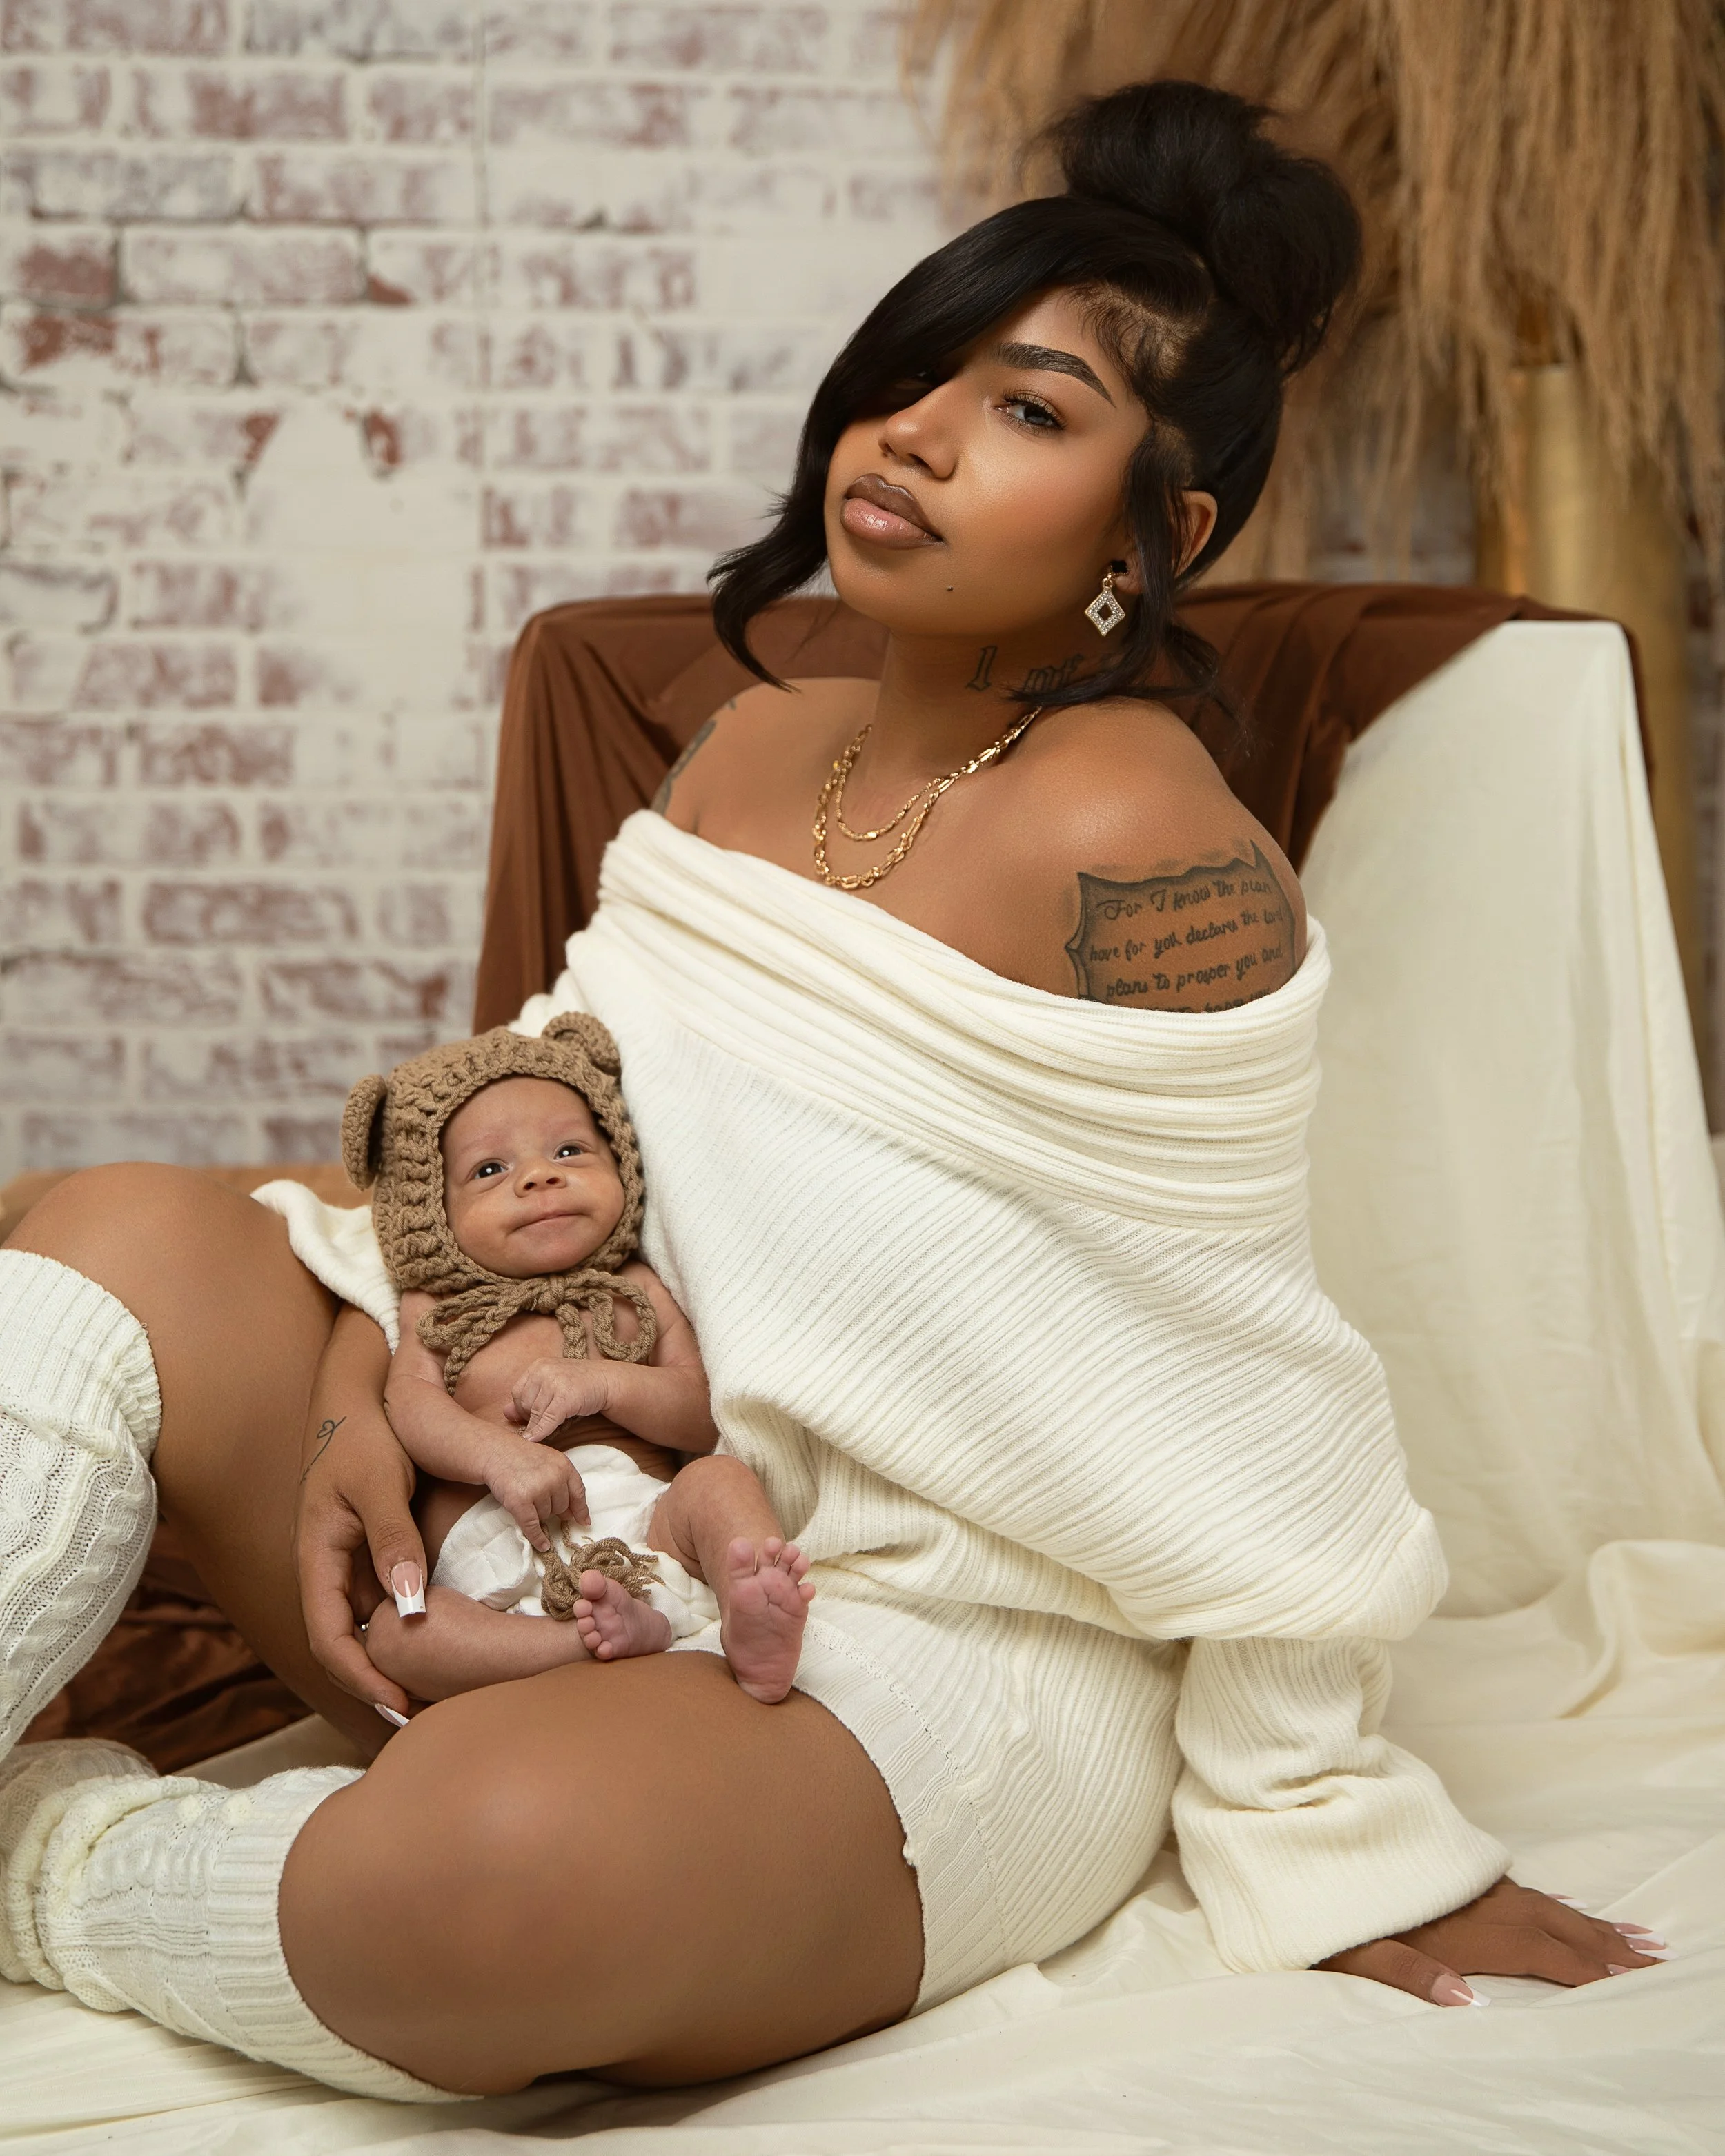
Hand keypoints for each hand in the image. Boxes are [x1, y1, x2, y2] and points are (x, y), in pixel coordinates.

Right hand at [294, 1358, 427, 1723]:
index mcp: (318, 1558)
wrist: (357, 1395)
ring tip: (438, 1687)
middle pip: (346, 1641)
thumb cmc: (364, 1435)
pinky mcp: (370, 1546)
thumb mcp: (379, 1485)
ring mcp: (349, 1558)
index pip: (330, 1638)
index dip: (361, 1677)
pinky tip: (441, 1634)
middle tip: (423, 1713)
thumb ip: (394, 1541)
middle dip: (378, 1680)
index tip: (398, 1704)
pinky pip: (385, 1595)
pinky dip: (407, 1619)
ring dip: (394, 1655)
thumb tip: (409, 1607)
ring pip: (367, 1621)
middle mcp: (329, 1567)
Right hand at [485, 1436, 589, 1550]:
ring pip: (546, 1516)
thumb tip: (574, 1515)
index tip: (583, 1521)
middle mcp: (554, 1478)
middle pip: (561, 1507)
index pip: (578, 1493)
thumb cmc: (523, 1457)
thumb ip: (563, 1483)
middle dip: (551, 1507)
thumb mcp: (549, 1462)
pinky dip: (538, 1538)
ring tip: (526, 1496)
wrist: (496, 1452)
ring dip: (537, 1513)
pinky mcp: (520, 1502)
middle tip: (536, 1495)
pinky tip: (543, 1545)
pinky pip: (533, 1527)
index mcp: (564, 1466)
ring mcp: (537, 1490)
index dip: (580, 1510)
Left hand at [508, 1356, 613, 1442]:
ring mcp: (556, 1382)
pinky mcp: (566, 1397)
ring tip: (549, 1426)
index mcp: (538, 1365)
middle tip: (543, 1421)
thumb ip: (527, 1397)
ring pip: (536, 1413)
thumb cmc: (577, 1385)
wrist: (606, 1382)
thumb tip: (505, 1413)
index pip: (517, 1392)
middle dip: (530, 1417)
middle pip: (524, 1403)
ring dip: (539, 1425)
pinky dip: (540, 1432)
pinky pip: (547, 1420)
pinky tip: (536, 1439)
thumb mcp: (550, 1385)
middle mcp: (544, 1370)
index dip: (521, 1408)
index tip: (531, 1416)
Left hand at [1318, 1877, 1666, 2003]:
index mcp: (1461, 1927)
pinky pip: (1520, 1887)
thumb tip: (1467, 2003)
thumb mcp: (1352, 1949)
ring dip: (1587, 1922)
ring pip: (1542, 1902)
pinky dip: (1553, 1900)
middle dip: (1604, 1944)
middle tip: (1653, 1956)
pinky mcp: (1454, 1865)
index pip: (1540, 1953)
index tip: (1631, 1979)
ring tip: (1629, 1936)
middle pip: (1554, 1924)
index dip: (1587, 1968)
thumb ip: (1409, 1975)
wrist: (1296, 1823)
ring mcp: (1467, 1881)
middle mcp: (1474, 1899)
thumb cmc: (1319, 1902)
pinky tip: (1565, 1905)